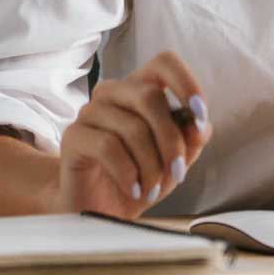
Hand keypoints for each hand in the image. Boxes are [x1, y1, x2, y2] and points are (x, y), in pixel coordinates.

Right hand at [57, 51, 210, 218]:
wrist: (98, 211)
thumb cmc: (138, 179)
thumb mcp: (174, 162)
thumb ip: (190, 140)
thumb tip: (201, 126)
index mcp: (139, 89)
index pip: (164, 63)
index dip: (186, 83)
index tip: (201, 116)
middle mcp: (112, 92)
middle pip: (150, 96)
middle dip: (171, 141)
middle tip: (177, 173)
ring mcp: (89, 112)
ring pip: (132, 127)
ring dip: (151, 166)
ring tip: (152, 189)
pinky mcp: (73, 136)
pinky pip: (108, 146)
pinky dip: (128, 173)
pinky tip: (133, 189)